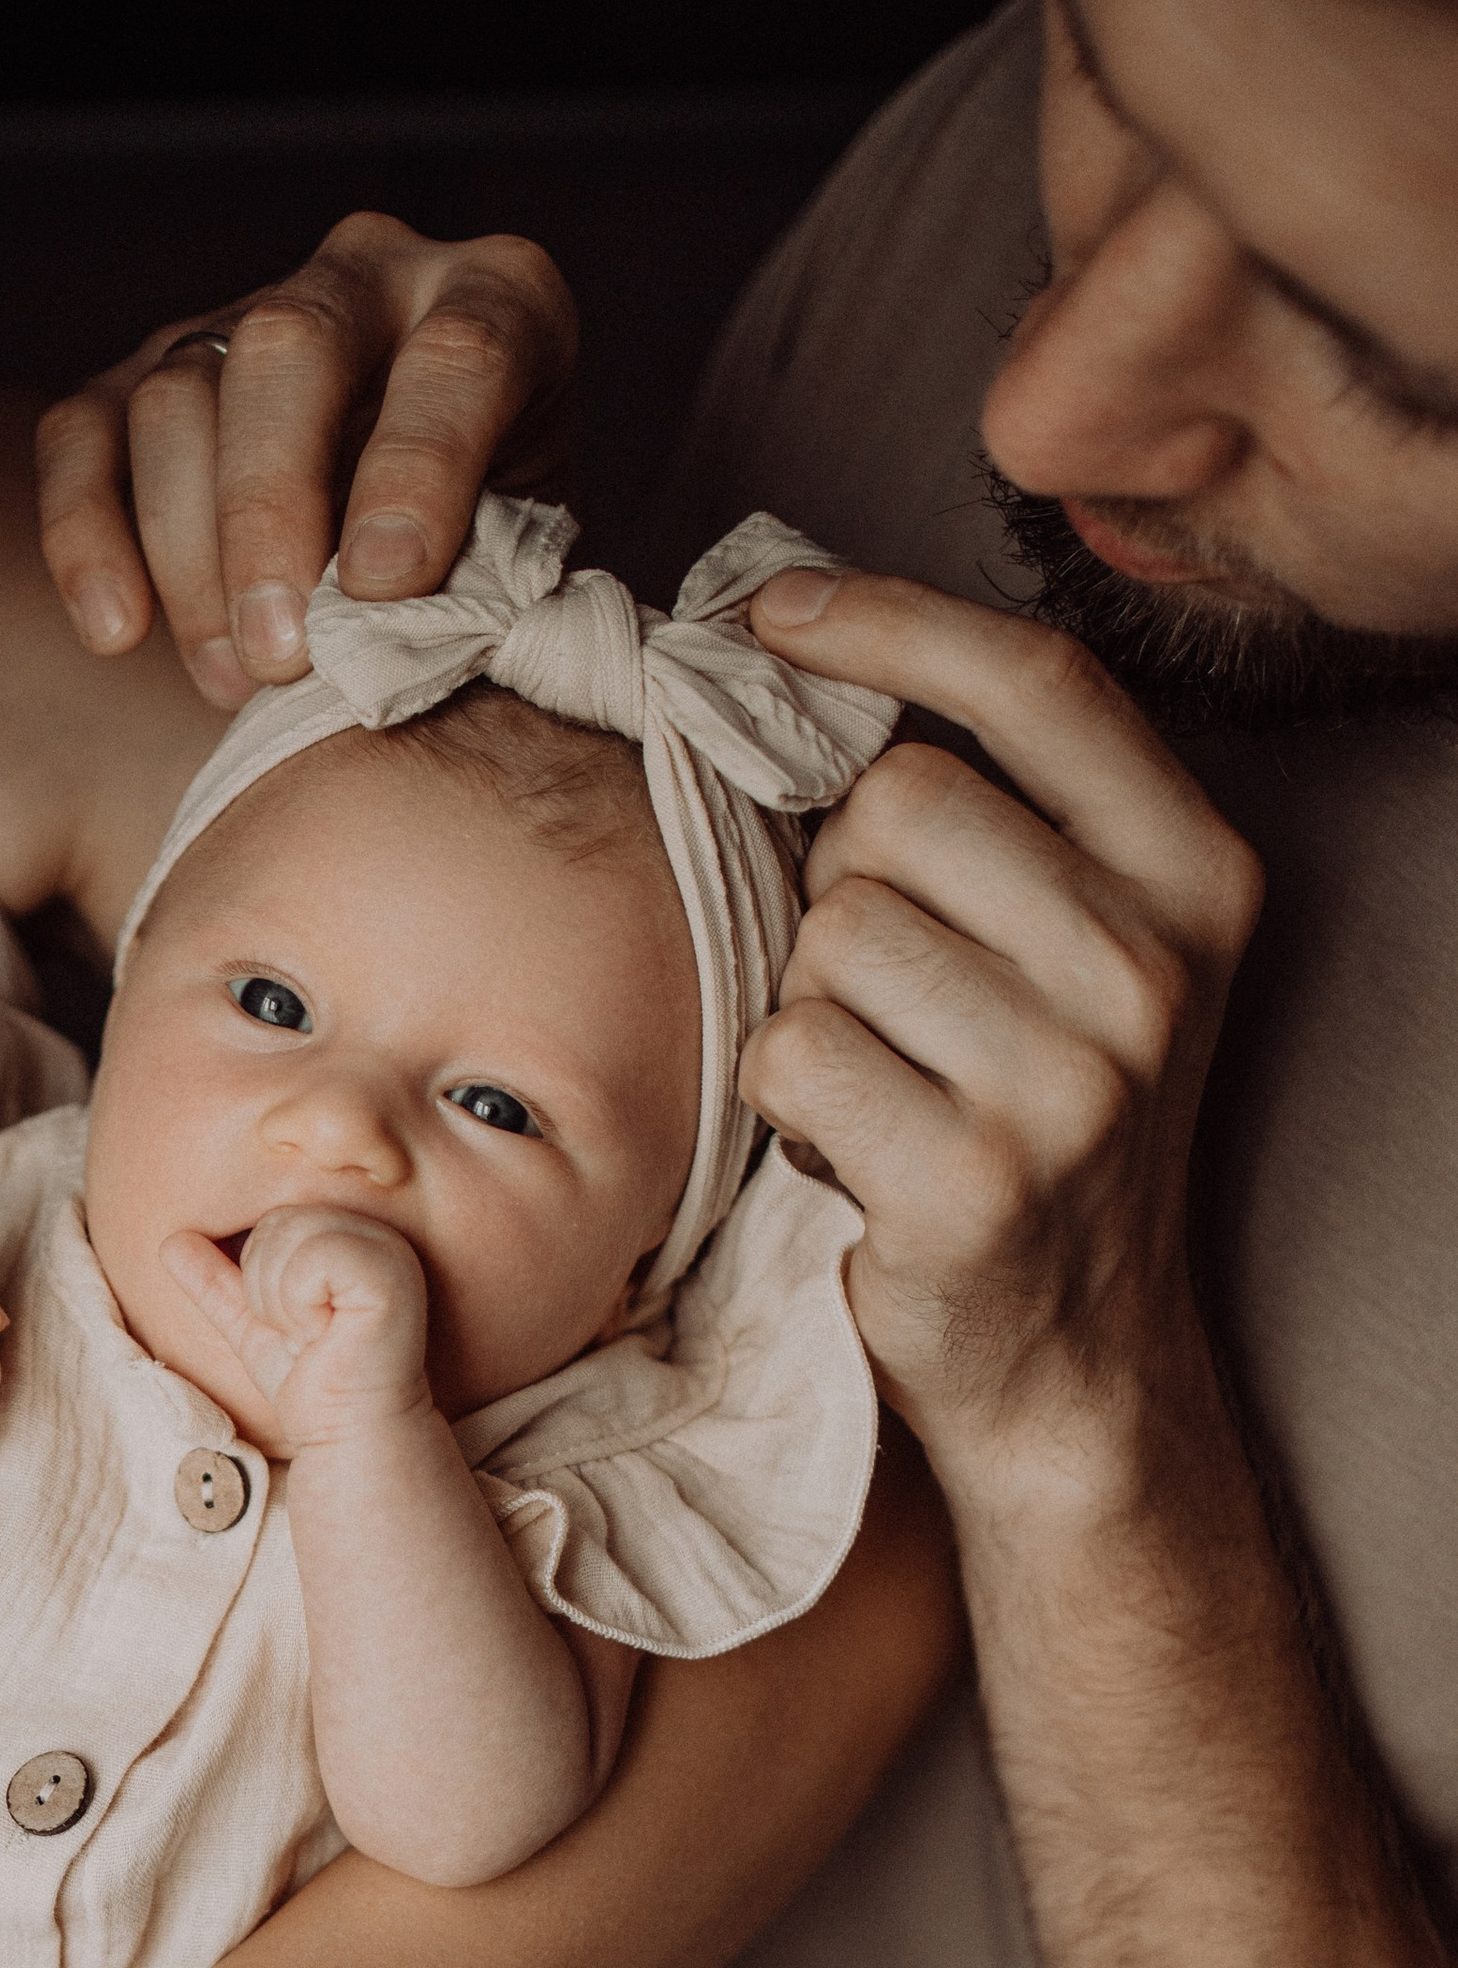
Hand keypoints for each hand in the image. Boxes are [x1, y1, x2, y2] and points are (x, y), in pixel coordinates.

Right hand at [36, 214, 576, 704]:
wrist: (415, 574)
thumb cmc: (489, 572)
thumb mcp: (519, 564)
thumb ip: (476, 577)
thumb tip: (386, 640)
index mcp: (501, 302)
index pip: (462, 353)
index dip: (418, 468)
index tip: (384, 586)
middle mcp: (370, 277)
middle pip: (290, 348)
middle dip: (272, 508)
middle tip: (280, 653)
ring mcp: (246, 314)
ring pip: (178, 396)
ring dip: (193, 555)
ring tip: (235, 679)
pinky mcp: (143, 375)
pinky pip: (82, 435)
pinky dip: (86, 536)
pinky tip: (118, 633)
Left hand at [161, 1207, 432, 1450]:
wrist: (348, 1435)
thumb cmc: (311, 1384)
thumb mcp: (251, 1324)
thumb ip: (216, 1280)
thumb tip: (170, 1240)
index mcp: (347, 1233)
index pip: (269, 1220)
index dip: (260, 1279)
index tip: (293, 1326)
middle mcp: (372, 1231)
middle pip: (275, 1223)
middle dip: (266, 1290)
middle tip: (302, 1334)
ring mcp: (386, 1248)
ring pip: (287, 1236)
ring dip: (280, 1304)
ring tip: (314, 1336)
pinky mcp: (389, 1272)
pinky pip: (310, 1260)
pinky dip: (300, 1307)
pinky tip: (326, 1335)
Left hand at [739, 569, 1263, 1528]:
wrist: (1073, 1357)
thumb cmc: (1040, 1121)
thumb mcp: (1083, 950)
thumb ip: (1002, 815)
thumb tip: (804, 655)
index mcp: (1195, 875)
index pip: (1037, 683)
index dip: (888, 622)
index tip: (771, 611)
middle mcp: (1153, 966)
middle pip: (897, 806)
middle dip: (844, 882)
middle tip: (888, 989)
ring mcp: (1071, 1079)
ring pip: (829, 934)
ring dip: (813, 1000)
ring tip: (880, 1077)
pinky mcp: (971, 1177)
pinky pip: (791, 1052)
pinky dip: (785, 1097)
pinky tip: (852, 1145)